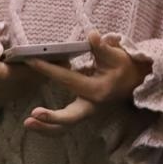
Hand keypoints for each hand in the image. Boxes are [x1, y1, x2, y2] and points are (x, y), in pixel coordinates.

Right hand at [0, 22, 43, 107]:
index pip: (5, 73)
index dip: (25, 70)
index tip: (42, 63)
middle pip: (10, 85)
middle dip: (31, 78)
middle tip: (51, 69)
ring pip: (11, 94)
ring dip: (29, 86)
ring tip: (45, 75)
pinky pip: (7, 99)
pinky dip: (20, 91)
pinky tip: (31, 82)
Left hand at [24, 32, 150, 134]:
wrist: (134, 80)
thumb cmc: (123, 66)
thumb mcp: (116, 55)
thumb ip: (103, 47)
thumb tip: (93, 35)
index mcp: (98, 91)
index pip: (69, 80)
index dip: (48, 69)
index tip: (31, 61)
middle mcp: (92, 105)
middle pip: (70, 118)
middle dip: (52, 118)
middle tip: (33, 114)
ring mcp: (86, 112)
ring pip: (66, 127)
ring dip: (46, 128)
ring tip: (27, 123)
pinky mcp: (81, 113)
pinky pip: (65, 124)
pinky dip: (50, 126)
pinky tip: (34, 122)